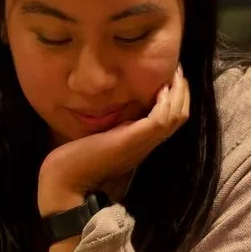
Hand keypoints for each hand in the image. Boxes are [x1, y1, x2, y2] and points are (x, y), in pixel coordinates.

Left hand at [38, 69, 191, 214]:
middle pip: (180, 115)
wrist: (67, 182)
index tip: (172, 76)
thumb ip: (116, 124)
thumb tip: (121, 102)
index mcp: (142, 142)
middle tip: (179, 69)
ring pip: (177, 115)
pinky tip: (162, 87)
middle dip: (183, 90)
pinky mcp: (133, 140)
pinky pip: (161, 119)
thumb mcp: (103, 135)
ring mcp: (143, 143)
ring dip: (179, 92)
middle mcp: (147, 143)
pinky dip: (167, 102)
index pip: (172, 118)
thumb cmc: (79, 159)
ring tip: (176, 73)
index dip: (177, 97)